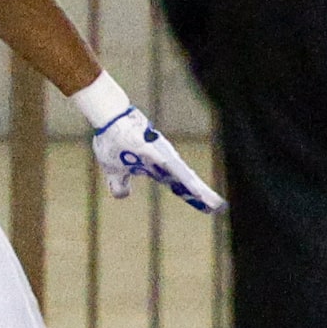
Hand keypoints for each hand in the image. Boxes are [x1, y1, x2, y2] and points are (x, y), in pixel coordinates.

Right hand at [92, 108, 223, 214]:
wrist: (107, 119)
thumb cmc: (112, 140)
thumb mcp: (113, 170)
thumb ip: (119, 184)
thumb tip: (123, 195)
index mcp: (155, 167)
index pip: (177, 184)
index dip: (191, 196)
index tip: (207, 207)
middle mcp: (164, 161)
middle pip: (186, 181)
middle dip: (202, 195)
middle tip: (219, 208)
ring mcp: (162, 155)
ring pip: (184, 176)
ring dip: (198, 189)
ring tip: (213, 202)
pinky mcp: (157, 151)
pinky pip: (174, 168)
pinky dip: (185, 180)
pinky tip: (197, 189)